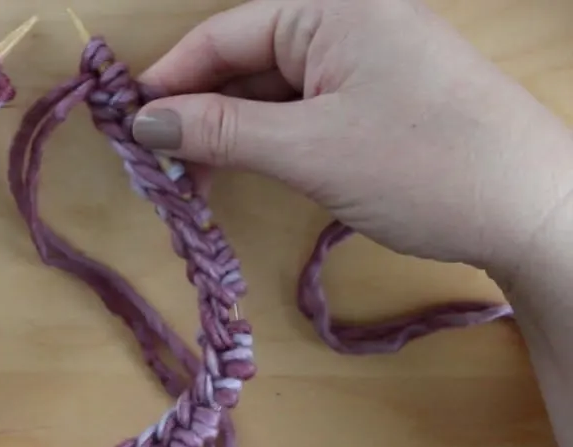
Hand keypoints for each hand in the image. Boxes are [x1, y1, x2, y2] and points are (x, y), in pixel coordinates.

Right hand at [132, 0, 572, 283]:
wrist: (535, 212)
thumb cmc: (426, 166)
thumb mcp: (309, 150)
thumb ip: (220, 131)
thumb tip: (143, 123)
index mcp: (333, 7)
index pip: (224, 34)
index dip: (171, 81)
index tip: (129, 128)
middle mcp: (348, 22)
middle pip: (246, 60)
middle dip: (199, 112)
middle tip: (160, 167)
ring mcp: (367, 61)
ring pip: (273, 90)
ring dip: (230, 133)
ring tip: (194, 180)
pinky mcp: (380, 99)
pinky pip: (304, 110)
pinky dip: (268, 142)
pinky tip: (242, 171)